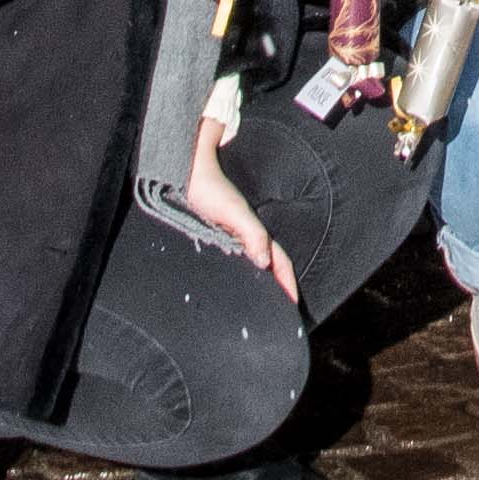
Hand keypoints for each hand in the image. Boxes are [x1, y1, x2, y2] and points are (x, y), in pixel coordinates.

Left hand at [184, 120, 297, 298]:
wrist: (186, 170)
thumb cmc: (208, 188)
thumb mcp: (233, 211)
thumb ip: (252, 234)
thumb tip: (264, 262)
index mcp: (253, 231)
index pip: (278, 261)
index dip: (287, 282)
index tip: (293, 303)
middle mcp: (245, 234)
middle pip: (269, 263)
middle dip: (278, 284)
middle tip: (280, 309)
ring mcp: (231, 235)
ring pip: (252, 262)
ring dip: (261, 280)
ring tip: (262, 302)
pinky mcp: (215, 236)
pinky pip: (235, 259)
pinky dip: (241, 273)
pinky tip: (233, 282)